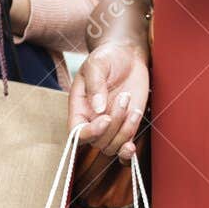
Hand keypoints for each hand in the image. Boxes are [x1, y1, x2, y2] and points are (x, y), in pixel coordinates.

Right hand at [70, 43, 148, 159]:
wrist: (127, 55)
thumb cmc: (108, 57)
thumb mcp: (97, 64)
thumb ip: (95, 84)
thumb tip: (98, 108)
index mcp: (79, 107)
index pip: (76, 133)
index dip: (90, 132)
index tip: (105, 118)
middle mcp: (92, 120)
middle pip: (97, 142)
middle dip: (114, 123)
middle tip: (124, 96)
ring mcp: (110, 126)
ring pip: (112, 147)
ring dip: (125, 131)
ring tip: (132, 105)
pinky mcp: (126, 127)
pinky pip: (123, 150)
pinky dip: (128, 152)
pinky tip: (132, 144)